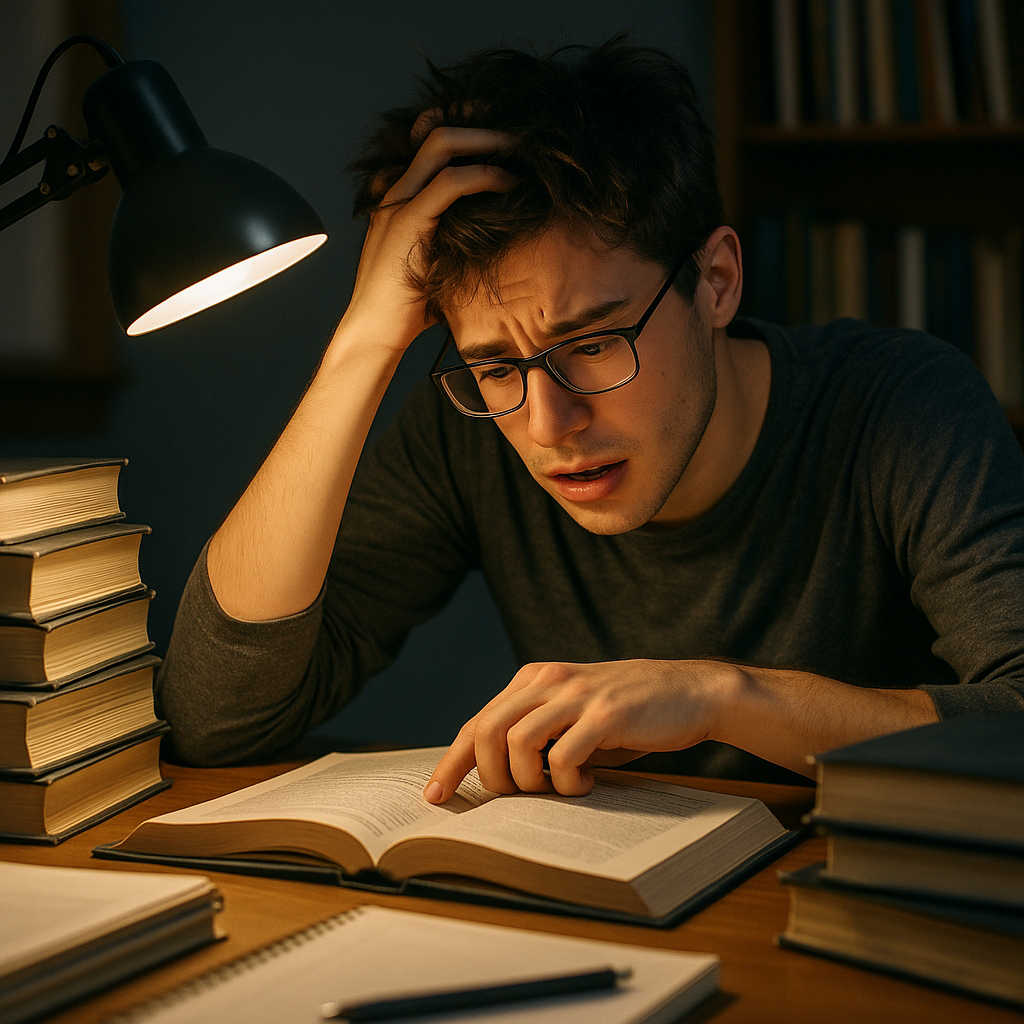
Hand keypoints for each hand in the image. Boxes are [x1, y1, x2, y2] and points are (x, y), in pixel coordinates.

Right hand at [341, 121, 514, 353]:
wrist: (374, 332)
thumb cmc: (406, 307)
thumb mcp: (437, 261)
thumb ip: (456, 237)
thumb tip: (497, 234)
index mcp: (399, 197)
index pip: (429, 141)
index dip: (467, 129)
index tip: (503, 138)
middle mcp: (395, 191)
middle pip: (438, 131)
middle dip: (483, 125)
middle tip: (520, 135)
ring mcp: (398, 203)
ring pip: (443, 144)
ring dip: (488, 141)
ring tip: (521, 151)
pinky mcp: (408, 222)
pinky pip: (451, 183)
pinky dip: (486, 176)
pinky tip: (510, 184)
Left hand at [424, 659, 737, 802]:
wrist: (689, 692)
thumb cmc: (627, 714)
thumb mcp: (572, 716)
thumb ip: (537, 733)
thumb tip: (494, 778)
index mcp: (533, 679)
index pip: (476, 722)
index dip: (451, 762)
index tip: (435, 796)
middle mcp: (548, 681)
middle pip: (486, 732)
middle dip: (490, 777)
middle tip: (515, 798)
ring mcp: (576, 694)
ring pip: (517, 742)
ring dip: (529, 781)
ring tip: (556, 788)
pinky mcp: (605, 713)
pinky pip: (563, 756)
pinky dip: (567, 781)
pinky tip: (587, 783)